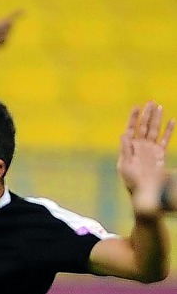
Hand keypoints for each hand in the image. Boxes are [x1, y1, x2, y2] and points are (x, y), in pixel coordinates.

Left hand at [117, 101, 173, 215]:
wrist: (144, 192)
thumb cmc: (131, 182)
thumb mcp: (124, 165)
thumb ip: (125, 149)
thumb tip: (123, 134)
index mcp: (129, 148)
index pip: (131, 129)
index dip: (133, 118)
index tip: (136, 107)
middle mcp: (139, 147)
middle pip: (143, 127)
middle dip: (146, 114)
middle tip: (150, 101)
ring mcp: (150, 150)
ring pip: (154, 130)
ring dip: (156, 119)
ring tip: (158, 106)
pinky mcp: (159, 154)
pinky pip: (165, 139)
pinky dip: (168, 130)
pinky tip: (171, 121)